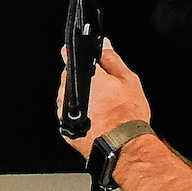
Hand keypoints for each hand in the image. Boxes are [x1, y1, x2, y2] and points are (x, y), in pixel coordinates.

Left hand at [56, 38, 153, 156]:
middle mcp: (68, 94)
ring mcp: (64, 112)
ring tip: (103, 106)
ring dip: (80, 98)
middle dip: (83, 79)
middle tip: (104, 87)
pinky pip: (69, 115)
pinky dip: (78, 114)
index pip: (68, 56)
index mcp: (82, 77)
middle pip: (68, 78)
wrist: (122, 145)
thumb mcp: (127, 79)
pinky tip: (96, 118)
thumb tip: (104, 45)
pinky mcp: (66, 128)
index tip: (76, 52)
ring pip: (68, 97)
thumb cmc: (126, 115)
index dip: (73, 53)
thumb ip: (111, 59)